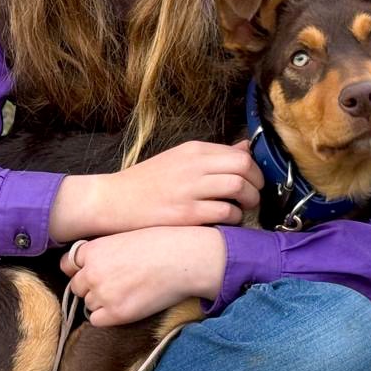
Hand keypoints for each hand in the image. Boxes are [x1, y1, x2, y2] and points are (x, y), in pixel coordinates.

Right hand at [49, 140, 261, 240]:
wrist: (112, 201)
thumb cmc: (146, 183)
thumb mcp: (179, 159)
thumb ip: (212, 156)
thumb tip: (246, 148)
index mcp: (193, 150)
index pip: (240, 154)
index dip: (255, 171)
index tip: (253, 183)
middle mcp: (194, 165)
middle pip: (245, 168)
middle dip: (257, 185)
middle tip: (252, 198)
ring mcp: (190, 189)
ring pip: (239, 188)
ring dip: (248, 202)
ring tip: (240, 211)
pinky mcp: (186, 213)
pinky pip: (225, 213)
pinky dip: (233, 219)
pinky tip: (224, 222)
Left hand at [59, 227, 226, 326]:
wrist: (185, 259)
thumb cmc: (161, 243)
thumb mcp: (124, 237)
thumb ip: (104, 251)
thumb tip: (94, 264)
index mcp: (92, 250)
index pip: (68, 265)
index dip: (80, 269)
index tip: (92, 271)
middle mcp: (91, 272)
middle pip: (77, 287)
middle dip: (91, 287)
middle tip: (115, 284)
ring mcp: (102, 294)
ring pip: (89, 304)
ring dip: (102, 302)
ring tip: (127, 293)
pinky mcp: (117, 313)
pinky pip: (97, 321)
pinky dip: (107, 317)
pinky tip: (126, 306)